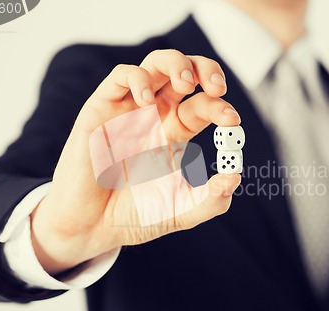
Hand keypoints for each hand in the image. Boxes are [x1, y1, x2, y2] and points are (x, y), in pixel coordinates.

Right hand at [30, 50, 241, 273]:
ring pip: (155, 65)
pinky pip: (120, 77)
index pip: (202, 105)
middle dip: (205, 70)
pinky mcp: (101, 109)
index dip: (220, 107)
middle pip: (184, 74)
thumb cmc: (135, 217)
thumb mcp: (181, 211)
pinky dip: (138, 78)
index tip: (232, 120)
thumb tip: (235, 176)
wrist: (93, 229)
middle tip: (217, 87)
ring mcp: (128, 110)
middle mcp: (154, 115)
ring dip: (176, 64)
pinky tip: (148, 99)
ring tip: (186, 83)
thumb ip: (211, 200)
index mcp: (174, 133)